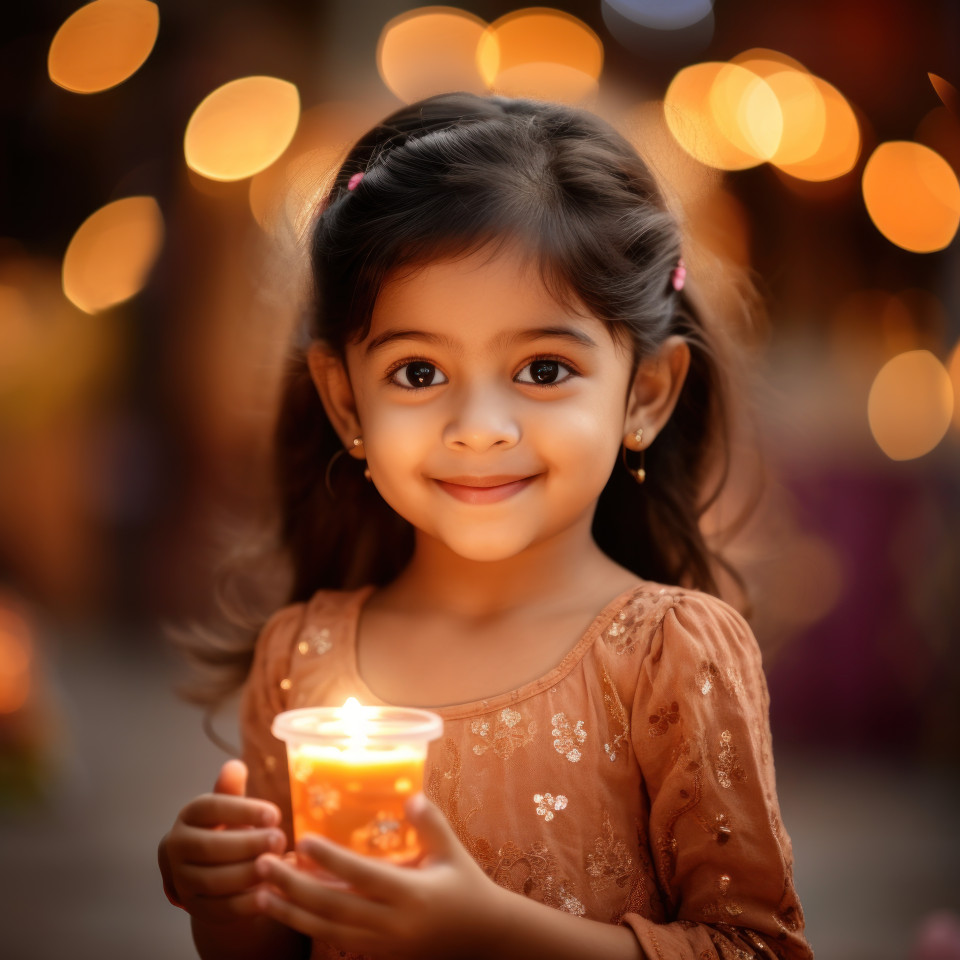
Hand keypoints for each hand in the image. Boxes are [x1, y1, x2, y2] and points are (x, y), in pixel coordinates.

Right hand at [159, 759, 286, 922]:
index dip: (243, 810)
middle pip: (209, 846)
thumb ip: (231, 790)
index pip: (210, 808)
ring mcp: (182, 880)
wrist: (211, 871)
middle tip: (280, 839)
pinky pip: (218, 908)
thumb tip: (235, 766)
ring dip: (247, 873)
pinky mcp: (195, 908)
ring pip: (213, 879)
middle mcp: (177, 848)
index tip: (276, 813)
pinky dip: (245, 904)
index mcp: (188, 816)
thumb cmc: (227, 829)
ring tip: (276, 865)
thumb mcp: (229, 808)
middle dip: (247, 843)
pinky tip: (269, 895)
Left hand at [254, 793, 507, 958]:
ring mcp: (382, 944)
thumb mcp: (452, 852)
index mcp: (412, 895)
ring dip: (291, 912)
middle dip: (293, 888)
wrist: (483, 938)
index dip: (330, 860)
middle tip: (262, 865)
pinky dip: (308, 924)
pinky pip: (336, 940)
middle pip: (333, 908)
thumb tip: (410, 795)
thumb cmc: (467, 887)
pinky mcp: (378, 953)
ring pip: (327, 930)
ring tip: (260, 894)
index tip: (301, 840)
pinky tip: (287, 910)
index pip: (362, 877)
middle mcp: (392, 924)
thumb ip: (430, 824)